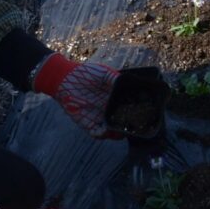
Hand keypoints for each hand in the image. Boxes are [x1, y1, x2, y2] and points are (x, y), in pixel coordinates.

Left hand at [31, 55, 167, 139]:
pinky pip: (97, 133)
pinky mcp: (87, 123)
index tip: (144, 114)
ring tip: (120, 131)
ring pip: (112, 131)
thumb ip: (117, 79)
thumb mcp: (105, 73)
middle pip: (123, 122)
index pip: (129, 108)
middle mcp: (108, 109)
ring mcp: (99, 117)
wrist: (65, 78)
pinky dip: (101, 134)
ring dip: (116, 132)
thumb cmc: (85, 73)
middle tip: (135, 126)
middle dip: (129, 126)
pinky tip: (103, 131)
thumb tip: (132, 82)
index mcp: (115, 98)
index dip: (136, 113)